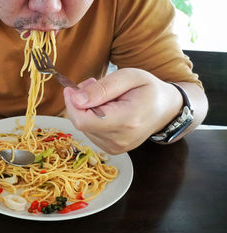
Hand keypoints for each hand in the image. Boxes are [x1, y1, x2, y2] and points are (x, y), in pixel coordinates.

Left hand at [63, 68, 182, 153]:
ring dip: (85, 110)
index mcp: (127, 121)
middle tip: (91, 84)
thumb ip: (102, 88)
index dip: (72, 104)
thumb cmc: (148, 89)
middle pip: (82, 123)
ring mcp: (115, 148)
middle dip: (79, 103)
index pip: (84, 120)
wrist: (166, 110)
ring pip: (84, 128)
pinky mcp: (111, 149)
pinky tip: (104, 109)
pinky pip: (90, 133)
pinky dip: (91, 118)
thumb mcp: (129, 77)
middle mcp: (120, 140)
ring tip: (102, 96)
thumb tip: (77, 99)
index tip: (71, 89)